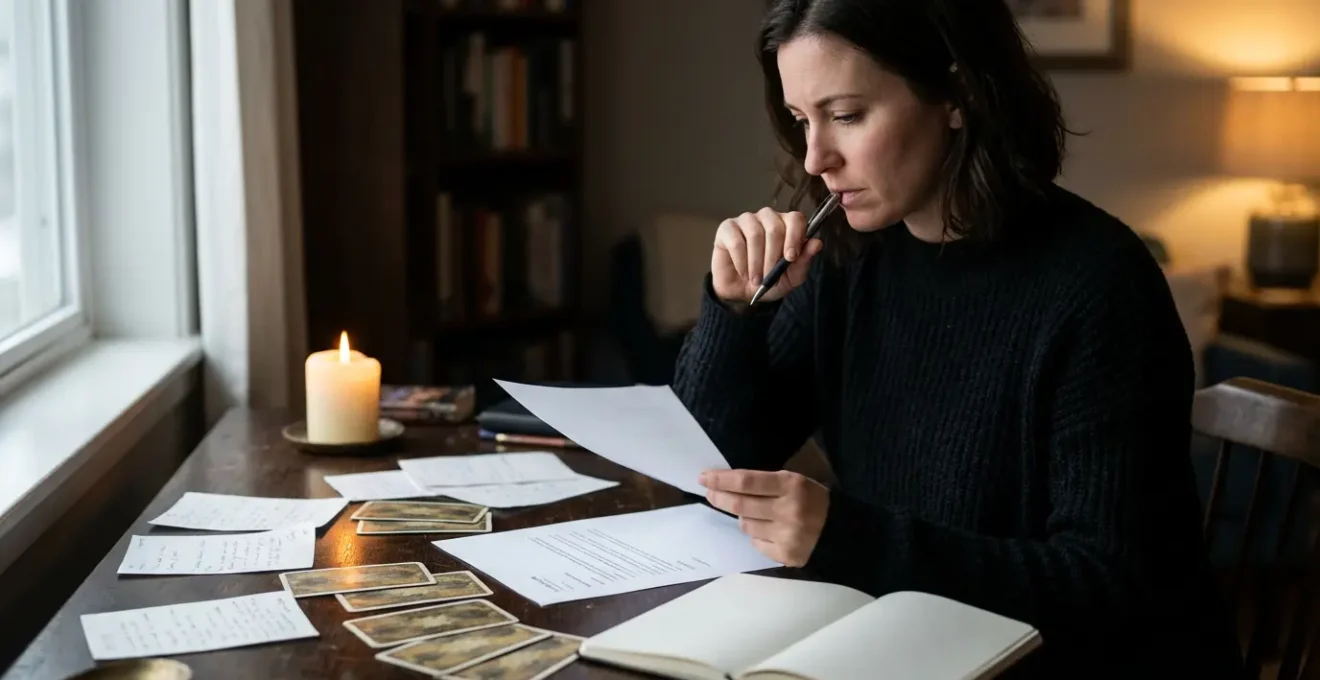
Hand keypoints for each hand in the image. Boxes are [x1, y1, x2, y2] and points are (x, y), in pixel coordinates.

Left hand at [699, 469, 828, 566]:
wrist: (841, 531)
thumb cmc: (814, 501)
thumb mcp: (795, 482)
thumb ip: (766, 483)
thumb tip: (728, 486)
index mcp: (791, 485)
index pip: (746, 482)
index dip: (721, 480)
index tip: (704, 478)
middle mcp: (787, 510)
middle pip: (740, 505)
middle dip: (719, 498)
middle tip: (710, 493)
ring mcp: (786, 535)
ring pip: (746, 525)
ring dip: (742, 518)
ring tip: (751, 513)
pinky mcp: (785, 555)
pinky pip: (756, 543)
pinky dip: (755, 535)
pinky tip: (766, 529)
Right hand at [711, 208, 823, 303]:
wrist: (743, 293)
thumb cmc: (769, 281)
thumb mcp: (791, 277)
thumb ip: (804, 260)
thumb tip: (817, 243)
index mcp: (786, 225)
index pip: (795, 219)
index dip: (794, 237)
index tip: (790, 258)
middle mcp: (767, 218)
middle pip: (774, 227)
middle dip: (773, 256)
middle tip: (769, 276)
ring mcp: (746, 220)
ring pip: (755, 234)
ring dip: (756, 262)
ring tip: (756, 279)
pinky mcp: (727, 228)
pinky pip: (736, 241)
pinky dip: (741, 262)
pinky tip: (743, 272)